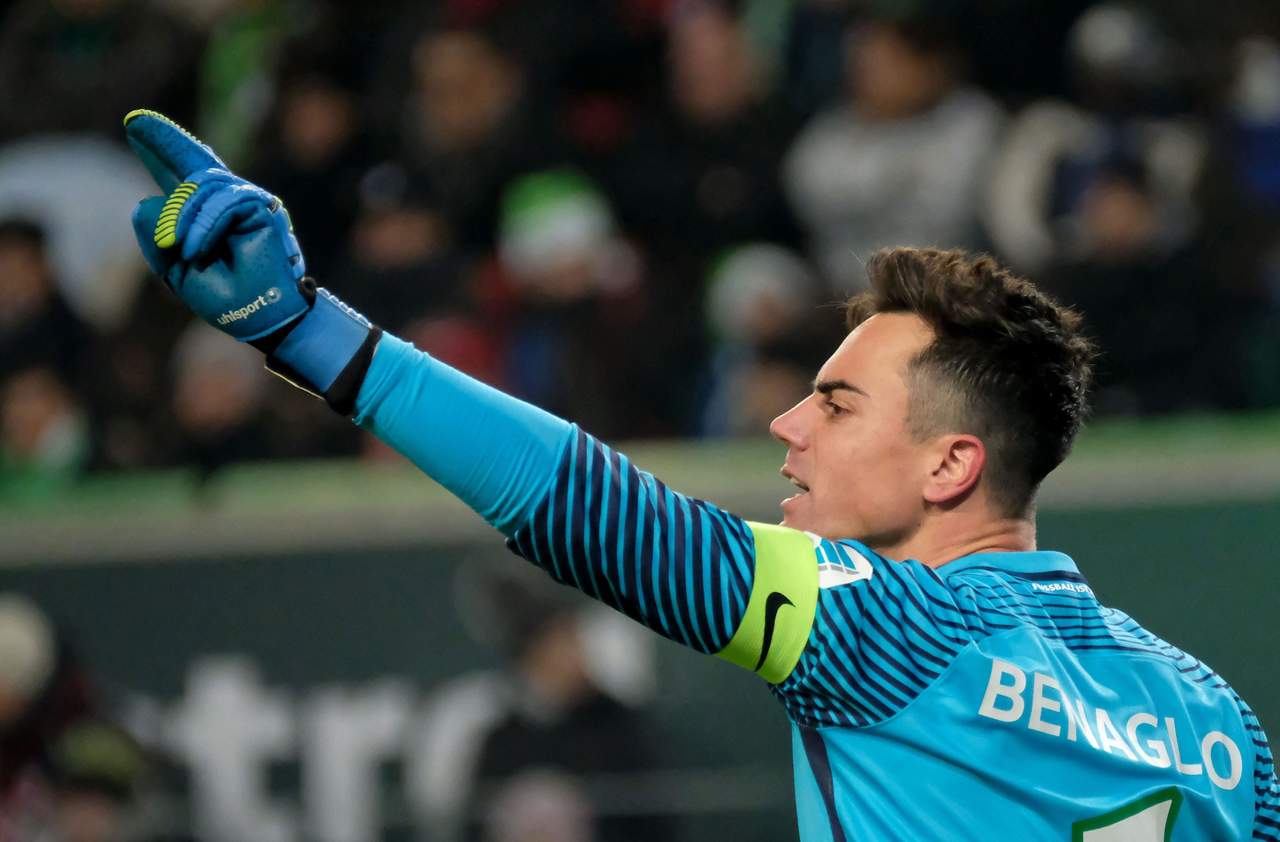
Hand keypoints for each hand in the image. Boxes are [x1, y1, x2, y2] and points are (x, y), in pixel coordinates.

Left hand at [124, 109, 379, 413]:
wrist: (262, 316)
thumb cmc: (225, 299)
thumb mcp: (176, 267)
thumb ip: (157, 235)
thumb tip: (147, 199)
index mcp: (206, 220)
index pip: (182, 180)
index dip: (162, 151)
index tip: (135, 124)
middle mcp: (228, 206)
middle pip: (196, 164)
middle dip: (167, 142)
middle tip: (135, 122)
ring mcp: (247, 203)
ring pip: (204, 183)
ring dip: (184, 216)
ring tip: (180, 249)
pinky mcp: (264, 208)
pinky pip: (225, 201)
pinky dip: (205, 224)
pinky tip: (194, 249)